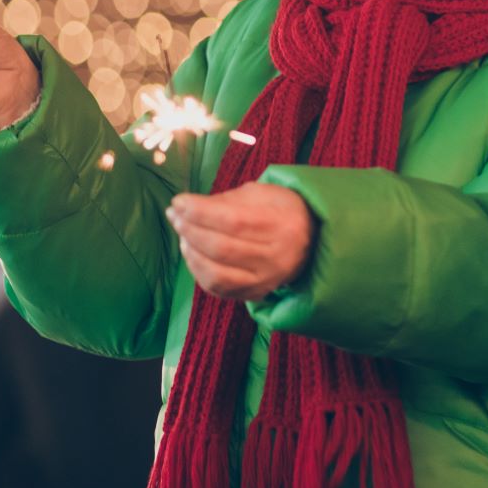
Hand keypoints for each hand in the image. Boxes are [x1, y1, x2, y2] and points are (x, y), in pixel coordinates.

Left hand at [167, 185, 315, 300]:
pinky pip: (218, 288)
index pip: (233, 220)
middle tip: (174, 215)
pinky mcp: (256, 293)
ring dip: (190, 252)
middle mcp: (277, 256)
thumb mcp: (263, 194)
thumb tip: (190, 207)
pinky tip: (192, 252)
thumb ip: (228, 200)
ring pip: (217, 273)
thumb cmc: (282, 210)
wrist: (313, 240)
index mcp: (283, 224)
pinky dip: (198, 270)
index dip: (200, 212)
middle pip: (221, 248)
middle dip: (190, 230)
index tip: (178, 201)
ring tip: (182, 233)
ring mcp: (267, 279)